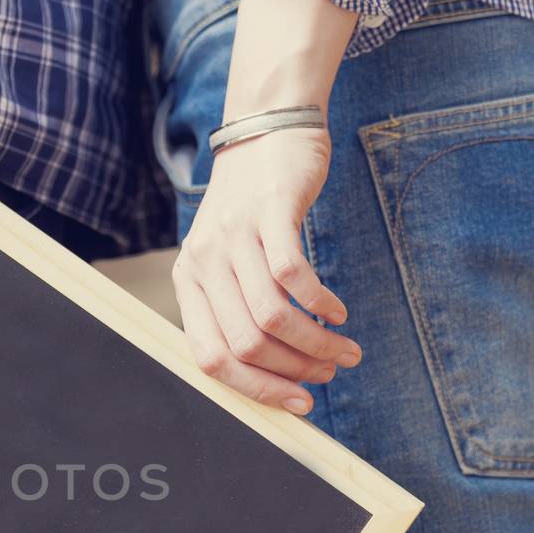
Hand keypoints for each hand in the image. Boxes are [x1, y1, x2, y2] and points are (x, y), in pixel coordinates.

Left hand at [171, 126, 358, 414]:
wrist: (266, 129)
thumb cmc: (253, 206)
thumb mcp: (229, 258)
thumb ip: (236, 306)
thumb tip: (272, 372)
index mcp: (189, 283)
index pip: (211, 359)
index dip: (256, 389)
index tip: (298, 403)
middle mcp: (203, 262)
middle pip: (247, 344)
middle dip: (295, 370)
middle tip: (331, 371)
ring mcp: (233, 236)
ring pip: (272, 317)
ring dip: (316, 343)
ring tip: (345, 349)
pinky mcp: (269, 211)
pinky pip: (292, 275)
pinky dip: (320, 303)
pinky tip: (338, 312)